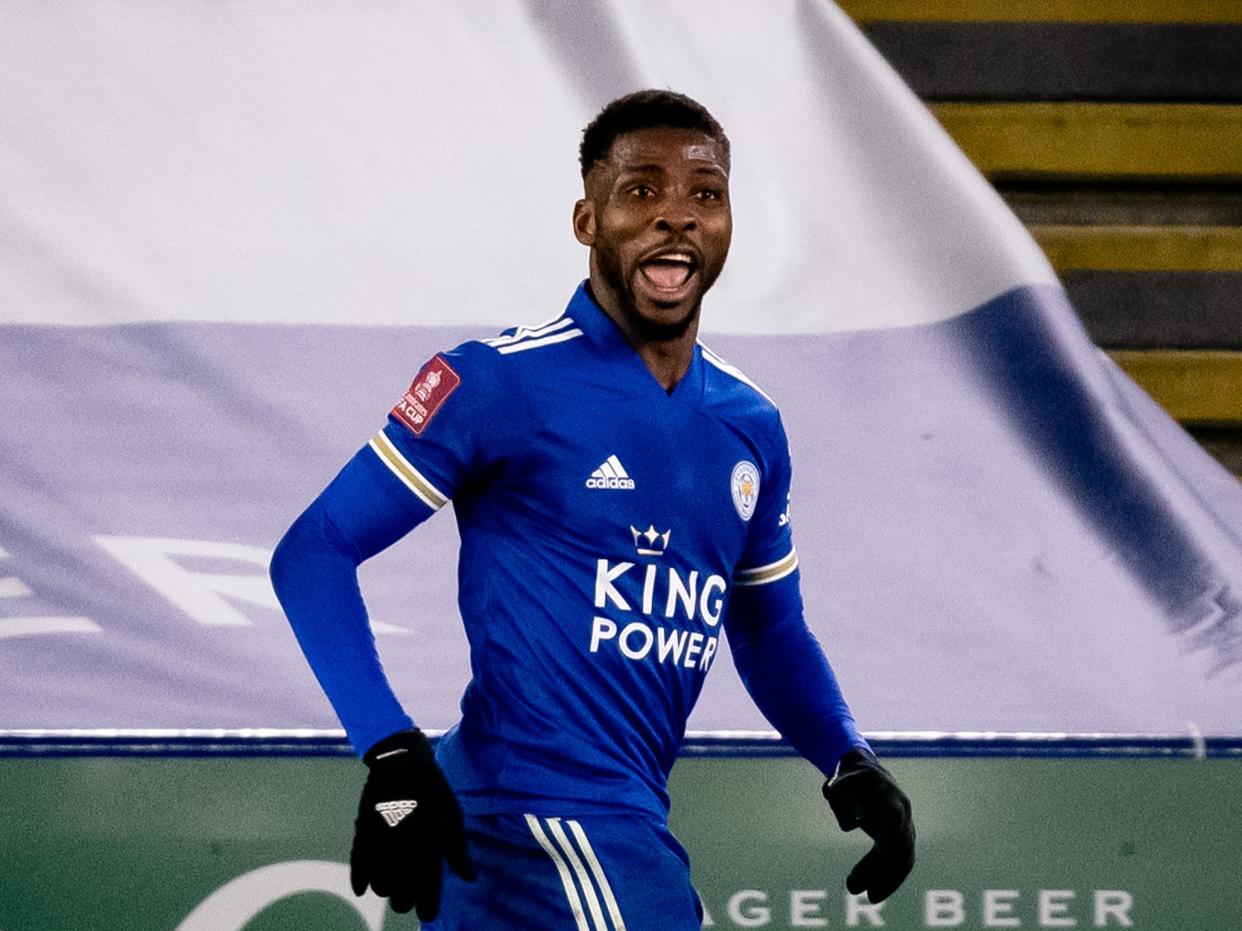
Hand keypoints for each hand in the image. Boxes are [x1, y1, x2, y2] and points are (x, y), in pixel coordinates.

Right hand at [350, 729, 475, 917]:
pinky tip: (363, 889)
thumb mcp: (453, 818)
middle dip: (405, 901)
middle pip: (401, 894)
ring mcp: (382, 841)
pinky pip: (358, 866)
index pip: (428, 889)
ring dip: (386, 889)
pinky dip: (360, 880)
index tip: (428, 913)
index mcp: (430, 843)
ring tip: (392, 886)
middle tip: (408, 900)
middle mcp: (405, 847)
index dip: (429, 906)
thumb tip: (469, 879)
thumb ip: (459, 851)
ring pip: (380, 885)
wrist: (401, 764)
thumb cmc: (433, 792)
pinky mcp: (363, 833)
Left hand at [823, 748, 914, 902]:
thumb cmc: (848, 776)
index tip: (883, 857)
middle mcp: (903, 810)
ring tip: (868, 896)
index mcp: (889, 793)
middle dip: (882, 868)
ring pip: (903, 857)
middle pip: (899, 842)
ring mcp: (906, 824)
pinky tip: (874, 891)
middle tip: (859, 889)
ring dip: (887, 879)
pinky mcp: (902, 838)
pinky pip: (901, 862)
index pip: (893, 817)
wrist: (865, 771)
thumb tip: (850, 826)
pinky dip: (889, 878)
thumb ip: (841, 797)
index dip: (890, 836)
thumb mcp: (839, 781)